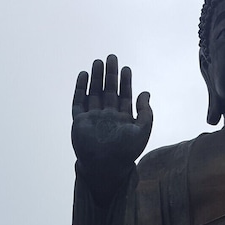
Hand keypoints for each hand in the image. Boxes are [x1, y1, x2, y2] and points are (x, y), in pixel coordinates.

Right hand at [73, 55, 152, 178]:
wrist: (105, 167)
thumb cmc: (125, 152)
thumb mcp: (142, 131)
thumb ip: (146, 113)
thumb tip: (146, 93)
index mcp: (123, 119)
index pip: (124, 96)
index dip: (125, 82)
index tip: (126, 68)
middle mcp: (107, 117)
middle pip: (108, 91)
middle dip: (110, 75)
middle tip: (111, 57)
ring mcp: (93, 118)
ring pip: (94, 93)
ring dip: (96, 78)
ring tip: (98, 62)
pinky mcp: (79, 121)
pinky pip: (78, 102)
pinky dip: (80, 88)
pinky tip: (83, 75)